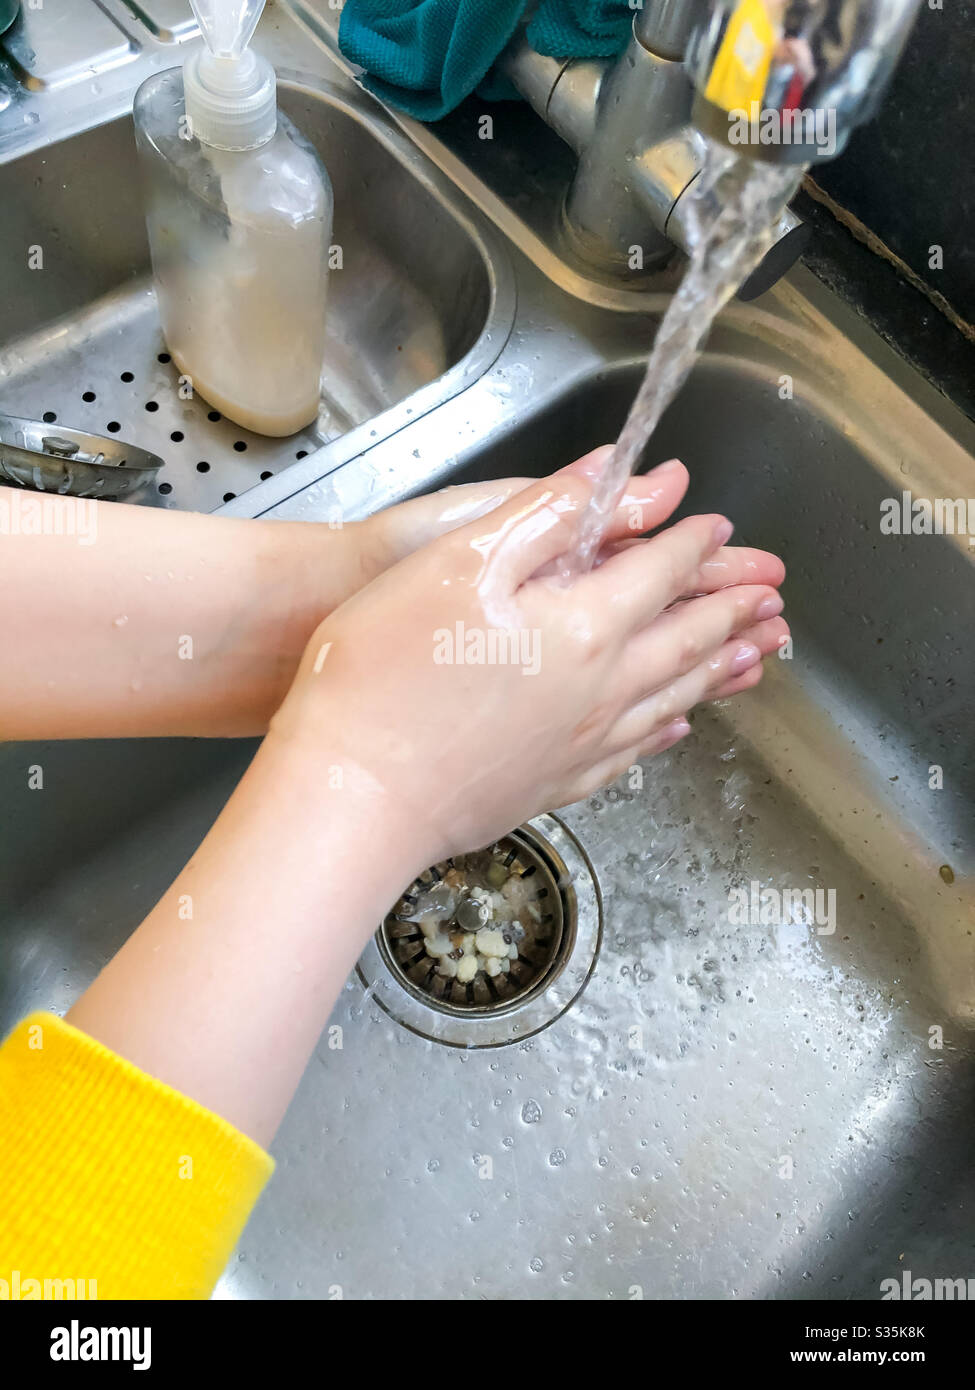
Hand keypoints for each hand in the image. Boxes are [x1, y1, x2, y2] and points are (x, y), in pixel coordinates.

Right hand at [271, 448, 787, 866]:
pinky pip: (634, 754)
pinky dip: (666, 732)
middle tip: (772, 596)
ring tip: (757, 659)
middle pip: (685, 641)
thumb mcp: (460, 561)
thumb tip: (626, 476)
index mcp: (583, 626)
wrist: (353, 794)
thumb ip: (549, 513)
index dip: (691, 544)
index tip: (718, 528)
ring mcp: (583, 746)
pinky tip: (676, 728)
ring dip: (721, 672)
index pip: (658, 573)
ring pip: (674, 699)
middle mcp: (603, 690)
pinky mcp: (555, 787)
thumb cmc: (387, 670)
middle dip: (730, 611)